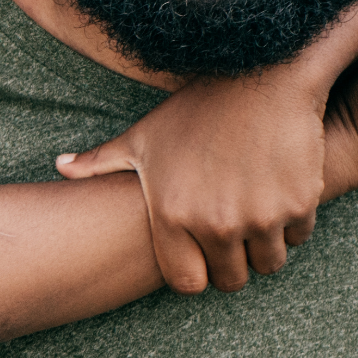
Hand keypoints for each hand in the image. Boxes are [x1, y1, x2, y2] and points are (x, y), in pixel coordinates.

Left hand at [54, 72, 327, 294]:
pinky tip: (280, 193)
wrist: (263, 73)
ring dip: (264, 246)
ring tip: (256, 214)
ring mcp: (260, 217)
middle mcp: (215, 224)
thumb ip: (100, 161)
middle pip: (230, 280)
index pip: (187, 283)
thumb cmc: (197, 107)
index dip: (195, 273)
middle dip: (232, 264)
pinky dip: (292, 223)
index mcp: (172, 215)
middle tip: (234, 237)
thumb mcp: (143, 135)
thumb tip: (60, 168)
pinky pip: (298, 237)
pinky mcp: (298, 205)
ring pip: (268, 264)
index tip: (201, 256)